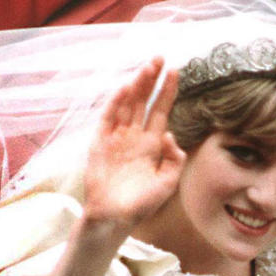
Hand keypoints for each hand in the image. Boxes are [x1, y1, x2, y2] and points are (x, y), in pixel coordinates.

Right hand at [84, 57, 185, 228]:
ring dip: (136, 86)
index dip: (167, 91)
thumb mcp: (168, 183)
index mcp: (151, 144)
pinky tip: (125, 88)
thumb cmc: (141, 204)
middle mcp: (134, 136)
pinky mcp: (100, 143)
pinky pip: (108, 119)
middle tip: (159, 58)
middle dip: (151, 80)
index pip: (160, 111)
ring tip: (146, 67)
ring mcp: (116, 138)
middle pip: (144, 102)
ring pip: (127, 105)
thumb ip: (175, 159)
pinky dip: (115, 104)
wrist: (115, 218)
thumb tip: (171, 134)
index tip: (175, 70)